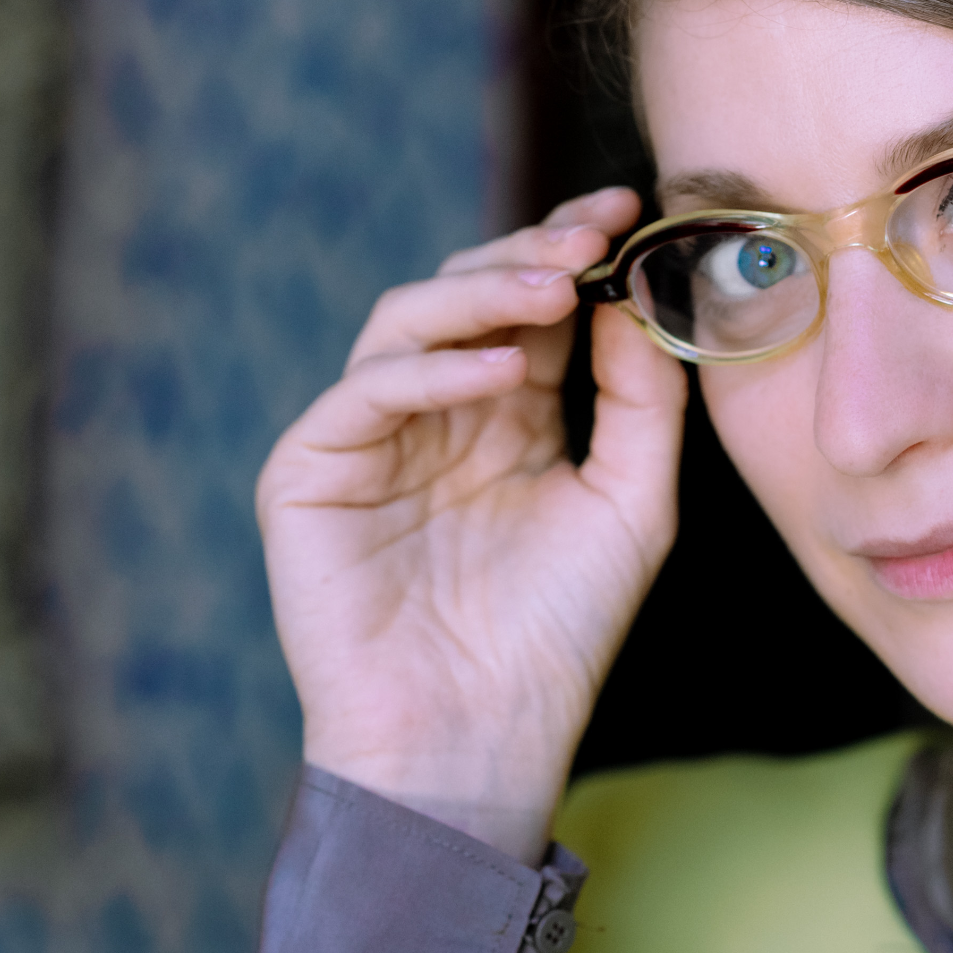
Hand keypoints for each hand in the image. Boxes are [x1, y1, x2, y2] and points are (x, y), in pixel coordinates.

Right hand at [255, 188, 686, 861]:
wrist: (480, 740)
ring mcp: (369, 440)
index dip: (572, 254)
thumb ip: (643, 402)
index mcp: (509, 420)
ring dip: (485, 293)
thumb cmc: (558, 635)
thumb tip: (632, 297)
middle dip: (530, 254)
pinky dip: (434, 369)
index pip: (534, 310)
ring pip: (408, 323)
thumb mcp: (632, 505)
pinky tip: (505, 370)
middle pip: (469, 296)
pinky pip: (365, 391)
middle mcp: (437, 417)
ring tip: (555, 286)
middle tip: (590, 231)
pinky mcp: (310, 474)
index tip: (625, 212)